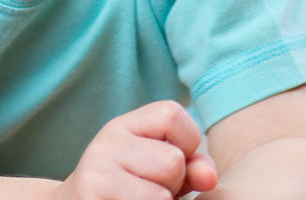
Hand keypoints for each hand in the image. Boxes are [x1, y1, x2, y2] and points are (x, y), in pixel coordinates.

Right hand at [56, 101, 217, 199]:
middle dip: (173, 185)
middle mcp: (106, 145)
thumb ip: (190, 166)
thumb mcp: (157, 170)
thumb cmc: (127, 193)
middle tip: (148, 192)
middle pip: (173, 162)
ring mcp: (96, 176)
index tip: (172, 164)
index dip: (187, 143)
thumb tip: (210, 177)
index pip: (172, 114)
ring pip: (161, 196)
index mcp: (122, 127)